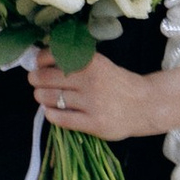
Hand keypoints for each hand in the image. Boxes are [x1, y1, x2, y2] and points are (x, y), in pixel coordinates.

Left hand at [31, 47, 153, 141]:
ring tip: (43, 96)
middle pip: (47, 79)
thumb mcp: (101, 64)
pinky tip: (51, 112)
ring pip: (52, 99)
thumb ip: (77, 62)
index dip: (40, 60)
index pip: (54, 56)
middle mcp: (90, 80)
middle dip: (36, 79)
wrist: (145, 105)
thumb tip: (43, 61)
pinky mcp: (94, 123)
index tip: (37, 64)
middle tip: (35, 81)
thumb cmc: (118, 83)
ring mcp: (92, 103)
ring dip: (41, 97)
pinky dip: (51, 114)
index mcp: (92, 62)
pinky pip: (62, 119)